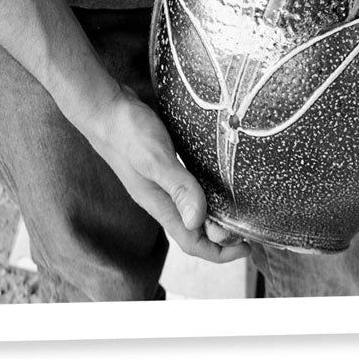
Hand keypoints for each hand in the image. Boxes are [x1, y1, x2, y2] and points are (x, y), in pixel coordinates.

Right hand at [81, 84, 249, 262]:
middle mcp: (163, 197)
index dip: (219, 251)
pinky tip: (221, 177)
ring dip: (217, 213)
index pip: (192, 242)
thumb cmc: (127, 132)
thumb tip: (198, 220)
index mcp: (160, 205)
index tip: (247, 246)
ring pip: (194, 207)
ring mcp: (164, 181)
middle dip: (223, 235)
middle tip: (252, 227)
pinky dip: (209, 188)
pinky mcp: (168, 162)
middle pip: (196, 229)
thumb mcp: (154, 159)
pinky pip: (192, 184)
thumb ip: (177, 187)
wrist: (106, 108)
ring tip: (242, 209)